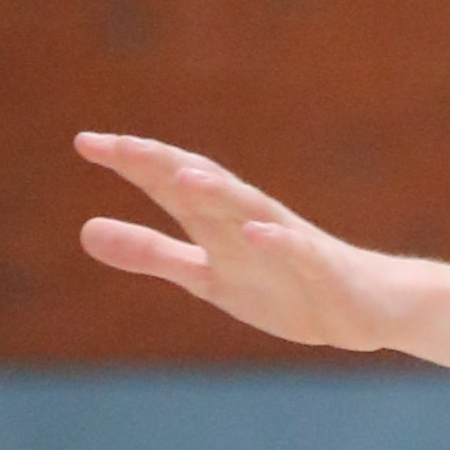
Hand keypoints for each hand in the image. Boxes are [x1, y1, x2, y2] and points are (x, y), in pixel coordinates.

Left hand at [75, 134, 420, 353]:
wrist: (364, 307)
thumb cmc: (282, 285)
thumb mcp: (205, 275)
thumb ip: (149, 252)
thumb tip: (85, 230)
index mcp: (216, 222)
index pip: (169, 183)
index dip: (131, 162)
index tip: (86, 142)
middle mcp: (246, 222)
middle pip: (202, 184)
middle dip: (162, 164)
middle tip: (119, 145)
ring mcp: (284, 242)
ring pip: (248, 210)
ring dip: (218, 192)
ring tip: (183, 178)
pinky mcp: (319, 269)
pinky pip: (296, 253)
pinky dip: (276, 241)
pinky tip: (254, 232)